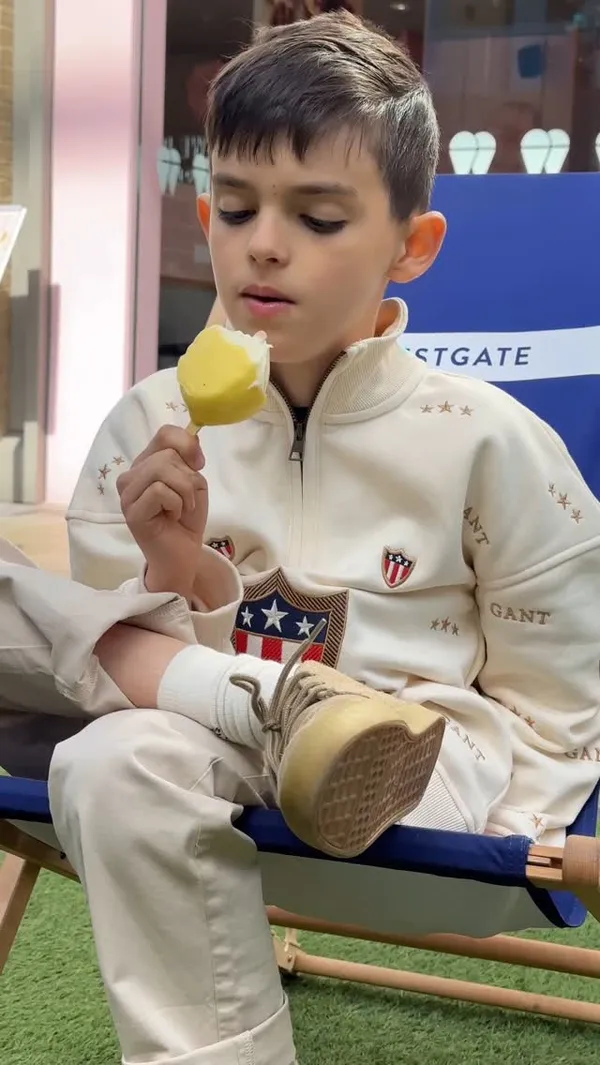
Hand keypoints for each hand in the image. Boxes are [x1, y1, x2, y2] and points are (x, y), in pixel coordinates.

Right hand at [117, 426, 207, 598]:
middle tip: (187, 500)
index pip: (164, 434)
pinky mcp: (131, 511)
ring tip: (180, 509)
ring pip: (162, 469)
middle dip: (188, 477)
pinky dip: (176, 504)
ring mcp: (128, 493)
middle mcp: (132, 475)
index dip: (187, 443)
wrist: (183, 555)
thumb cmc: (186, 520)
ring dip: (184, 492)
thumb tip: (193, 440)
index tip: (199, 464)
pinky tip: (172, 517)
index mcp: (146, 464)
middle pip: (166, 453)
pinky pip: (160, 491)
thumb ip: (189, 460)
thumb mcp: (194, 483)